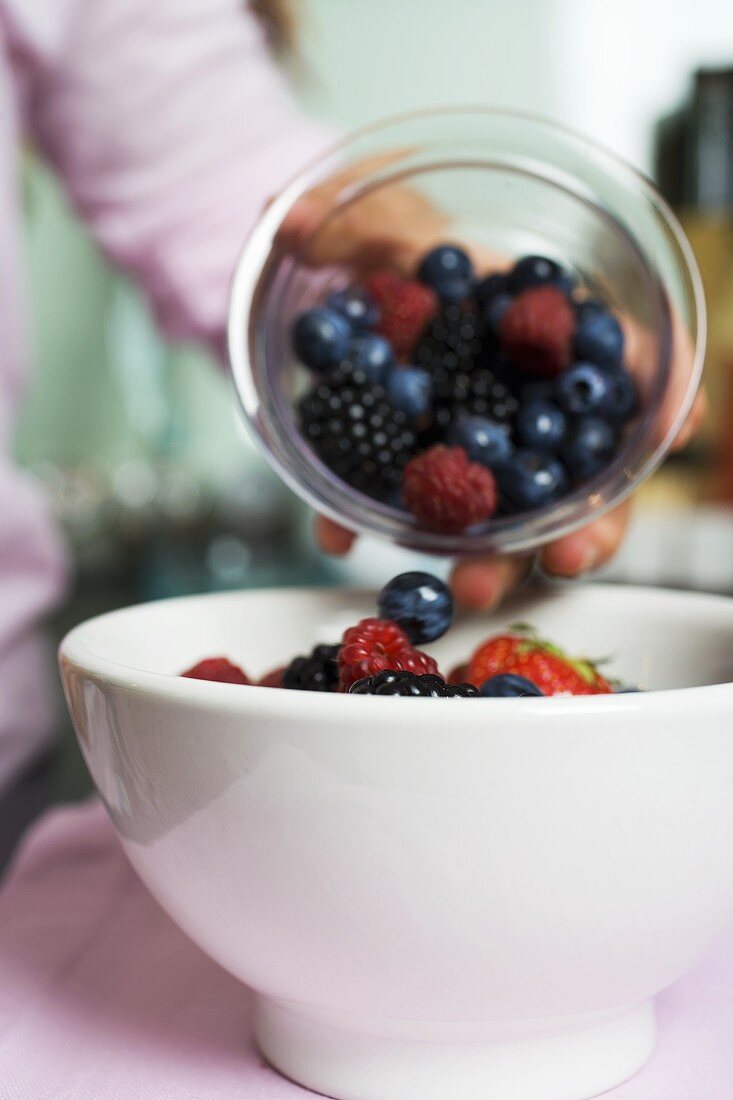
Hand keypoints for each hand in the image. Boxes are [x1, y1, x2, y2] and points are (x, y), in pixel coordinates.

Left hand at [279, 159, 705, 608]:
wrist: (326, 268)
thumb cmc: (382, 226)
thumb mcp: (374, 200)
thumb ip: (350, 211)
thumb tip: (293, 220)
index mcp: (536, 316)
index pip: (623, 352)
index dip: (659, 386)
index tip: (676, 424)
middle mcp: (517, 388)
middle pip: (578, 465)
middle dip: (588, 521)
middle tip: (571, 557)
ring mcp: (467, 432)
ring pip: (507, 508)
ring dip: (496, 556)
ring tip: (467, 590)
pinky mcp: (407, 457)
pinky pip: (400, 502)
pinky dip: (371, 523)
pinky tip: (342, 537)